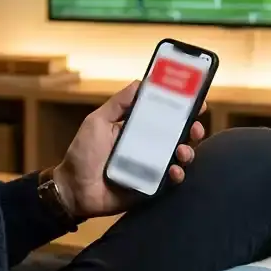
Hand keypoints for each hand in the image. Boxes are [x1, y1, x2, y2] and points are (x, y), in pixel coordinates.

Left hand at [53, 81, 206, 218]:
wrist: (73, 189)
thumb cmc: (83, 153)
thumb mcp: (97, 121)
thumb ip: (118, 103)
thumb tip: (141, 82)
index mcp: (137, 128)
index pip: (165, 115)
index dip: (183, 108)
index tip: (197, 101)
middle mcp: (148, 146)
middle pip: (179, 135)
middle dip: (193, 129)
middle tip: (195, 127)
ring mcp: (151, 167)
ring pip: (179, 157)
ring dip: (188, 152)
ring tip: (183, 150)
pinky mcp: (151, 187)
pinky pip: (170, 181)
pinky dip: (177, 175)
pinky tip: (174, 170)